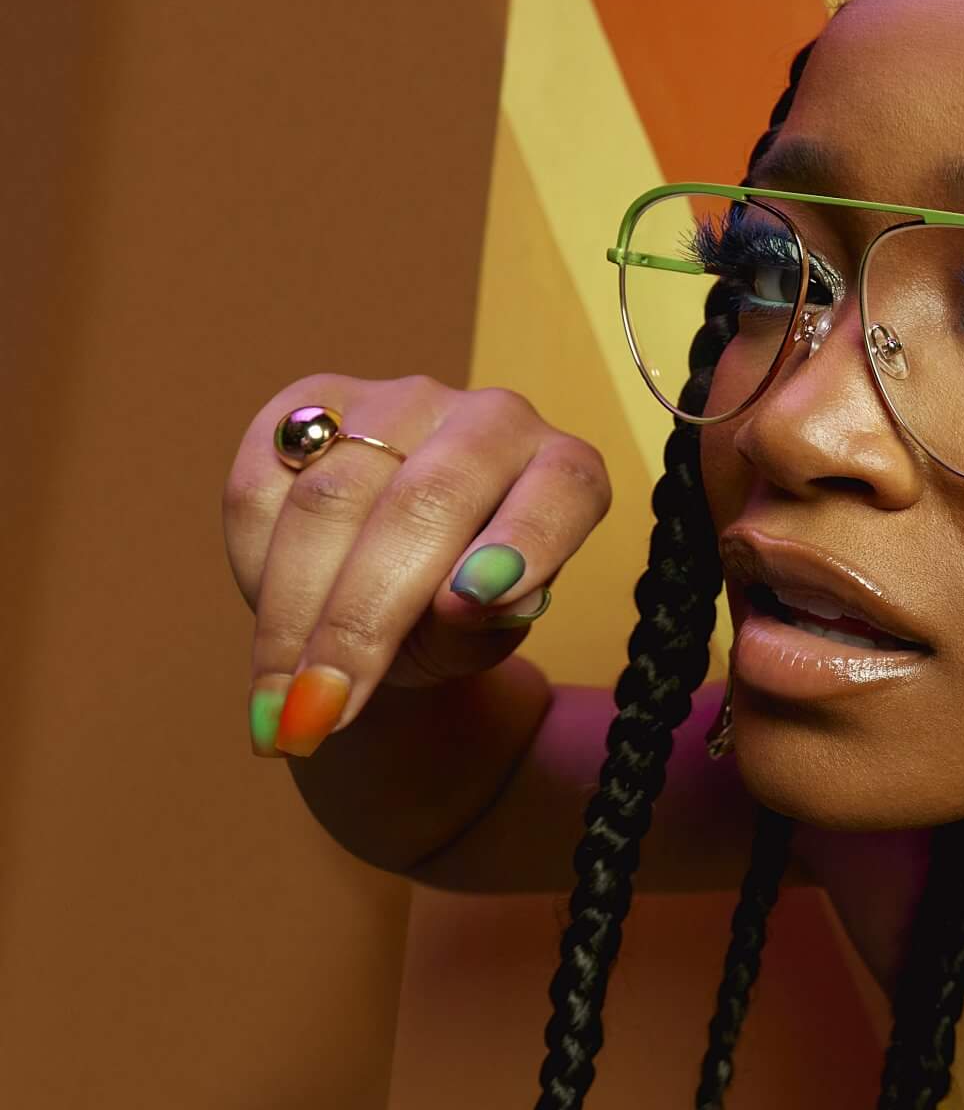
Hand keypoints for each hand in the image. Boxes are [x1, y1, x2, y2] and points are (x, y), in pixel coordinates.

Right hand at [222, 375, 611, 755]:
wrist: (393, 584)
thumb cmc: (458, 618)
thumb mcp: (483, 640)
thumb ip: (483, 627)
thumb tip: (465, 601)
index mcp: (564, 471)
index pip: (564, 489)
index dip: (523, 539)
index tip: (473, 604)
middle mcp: (491, 419)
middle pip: (425, 501)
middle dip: (362, 617)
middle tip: (324, 708)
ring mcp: (400, 402)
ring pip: (333, 495)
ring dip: (294, 609)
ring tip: (281, 702)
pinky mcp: (314, 401)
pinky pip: (264, 482)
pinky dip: (254, 565)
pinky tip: (269, 632)